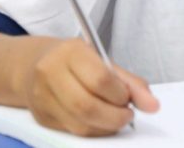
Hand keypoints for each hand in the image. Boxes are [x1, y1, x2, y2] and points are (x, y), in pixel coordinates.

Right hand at [24, 38, 157, 135]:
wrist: (31, 65)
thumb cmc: (72, 61)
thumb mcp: (100, 60)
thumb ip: (129, 82)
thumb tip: (152, 104)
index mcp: (69, 52)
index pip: (100, 79)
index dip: (120, 95)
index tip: (128, 98)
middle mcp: (50, 72)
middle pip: (88, 106)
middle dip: (115, 117)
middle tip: (126, 114)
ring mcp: (41, 96)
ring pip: (81, 124)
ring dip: (106, 127)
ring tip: (114, 117)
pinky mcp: (41, 116)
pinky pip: (73, 132)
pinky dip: (92, 131)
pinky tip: (98, 121)